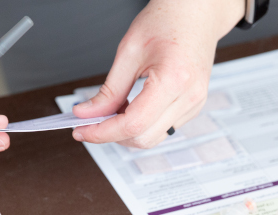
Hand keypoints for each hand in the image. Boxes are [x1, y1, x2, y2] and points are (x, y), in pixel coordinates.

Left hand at [72, 0, 243, 148]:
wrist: (195, 13)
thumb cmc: (166, 22)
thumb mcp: (129, 52)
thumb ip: (109, 90)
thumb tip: (87, 113)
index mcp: (174, 80)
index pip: (133, 124)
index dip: (103, 132)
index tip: (82, 130)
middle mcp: (189, 97)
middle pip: (143, 138)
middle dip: (112, 135)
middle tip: (90, 123)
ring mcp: (194, 105)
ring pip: (153, 138)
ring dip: (127, 132)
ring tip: (111, 112)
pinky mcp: (193, 107)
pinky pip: (162, 128)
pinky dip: (141, 126)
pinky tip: (129, 110)